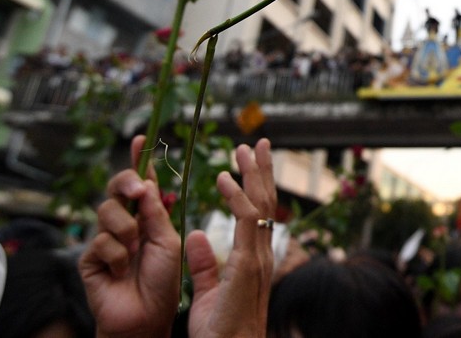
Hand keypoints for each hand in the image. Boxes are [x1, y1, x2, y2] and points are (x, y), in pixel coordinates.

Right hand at [79, 136, 180, 337]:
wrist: (146, 317)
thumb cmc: (162, 282)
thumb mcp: (167, 241)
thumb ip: (155, 212)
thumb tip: (147, 181)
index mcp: (147, 217)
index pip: (141, 183)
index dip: (138, 161)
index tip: (141, 138)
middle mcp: (125, 223)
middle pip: (116, 188)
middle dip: (126, 182)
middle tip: (138, 191)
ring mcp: (106, 239)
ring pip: (108, 212)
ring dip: (127, 231)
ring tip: (135, 253)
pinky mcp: (89, 257)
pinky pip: (101, 241)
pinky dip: (117, 256)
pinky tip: (121, 272)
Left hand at [186, 139, 277, 337]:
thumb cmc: (219, 333)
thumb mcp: (206, 293)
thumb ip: (203, 264)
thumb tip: (195, 235)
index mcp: (252, 260)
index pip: (257, 214)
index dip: (256, 186)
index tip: (250, 162)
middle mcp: (259, 254)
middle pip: (265, 202)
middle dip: (261, 170)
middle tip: (256, 142)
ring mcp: (256, 257)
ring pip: (259, 204)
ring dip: (252, 173)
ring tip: (243, 149)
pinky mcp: (246, 262)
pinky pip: (245, 219)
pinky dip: (236, 195)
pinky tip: (224, 178)